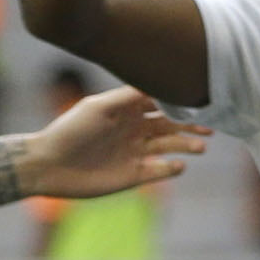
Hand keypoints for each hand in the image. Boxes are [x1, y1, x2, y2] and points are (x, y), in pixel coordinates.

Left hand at [18, 86, 206, 196]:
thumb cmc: (70, 130)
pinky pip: (159, 170)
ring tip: (200, 148)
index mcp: (127, 110)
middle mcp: (134, 129)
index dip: (179, 100)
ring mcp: (135, 152)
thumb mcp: (99, 106)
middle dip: (191, 125)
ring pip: (169, 146)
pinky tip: (179, 165)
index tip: (198, 98)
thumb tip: (157, 84)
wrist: (49, 165)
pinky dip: (171, 168)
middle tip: (210, 128)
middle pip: (171, 124)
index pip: (160, 101)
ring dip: (186, 145)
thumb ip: (128, 96)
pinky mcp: (132, 175)